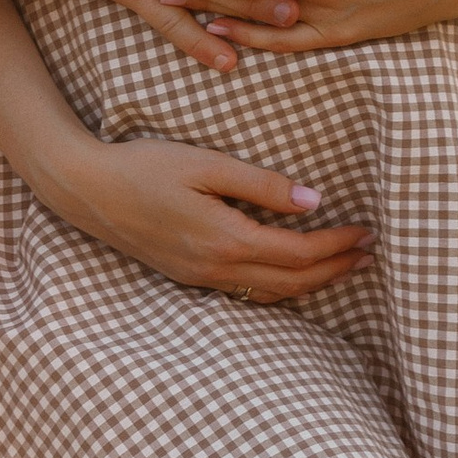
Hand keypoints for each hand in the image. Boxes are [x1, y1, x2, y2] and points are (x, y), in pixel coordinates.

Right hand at [42, 133, 371, 298]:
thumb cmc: (144, 166)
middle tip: (370, 253)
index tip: (366, 232)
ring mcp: (201, 278)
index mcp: (226, 240)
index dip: (338, 244)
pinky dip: (281, 288)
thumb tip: (312, 200)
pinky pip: (248, 293)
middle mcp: (216, 269)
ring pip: (273, 294)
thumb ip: (261, 184)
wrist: (87, 189)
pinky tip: (293, 276)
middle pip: (293, 281)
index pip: (299, 253)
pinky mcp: (189, 276)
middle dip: (337, 269)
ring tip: (345, 267)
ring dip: (314, 283)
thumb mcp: (206, 164)